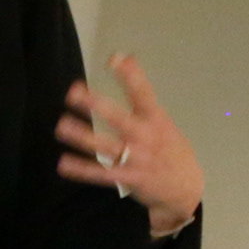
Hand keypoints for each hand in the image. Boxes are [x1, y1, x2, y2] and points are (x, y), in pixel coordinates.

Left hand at [57, 53, 202, 236]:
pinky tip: (64, 164)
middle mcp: (146, 137)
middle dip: (97, 105)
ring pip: (106, 146)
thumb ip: (142, 95)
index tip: (114, 60)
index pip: (143, 94)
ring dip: (83, 137)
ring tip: (62, 126)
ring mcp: (137, 159)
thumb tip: (128, 59)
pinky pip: (101, 174)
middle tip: (74, 92)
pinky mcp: (128, 179)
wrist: (186, 189)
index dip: (131, 76)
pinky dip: (82, 170)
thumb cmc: (170, 150)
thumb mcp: (163, 121)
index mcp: (157, 120)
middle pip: (119, 119)